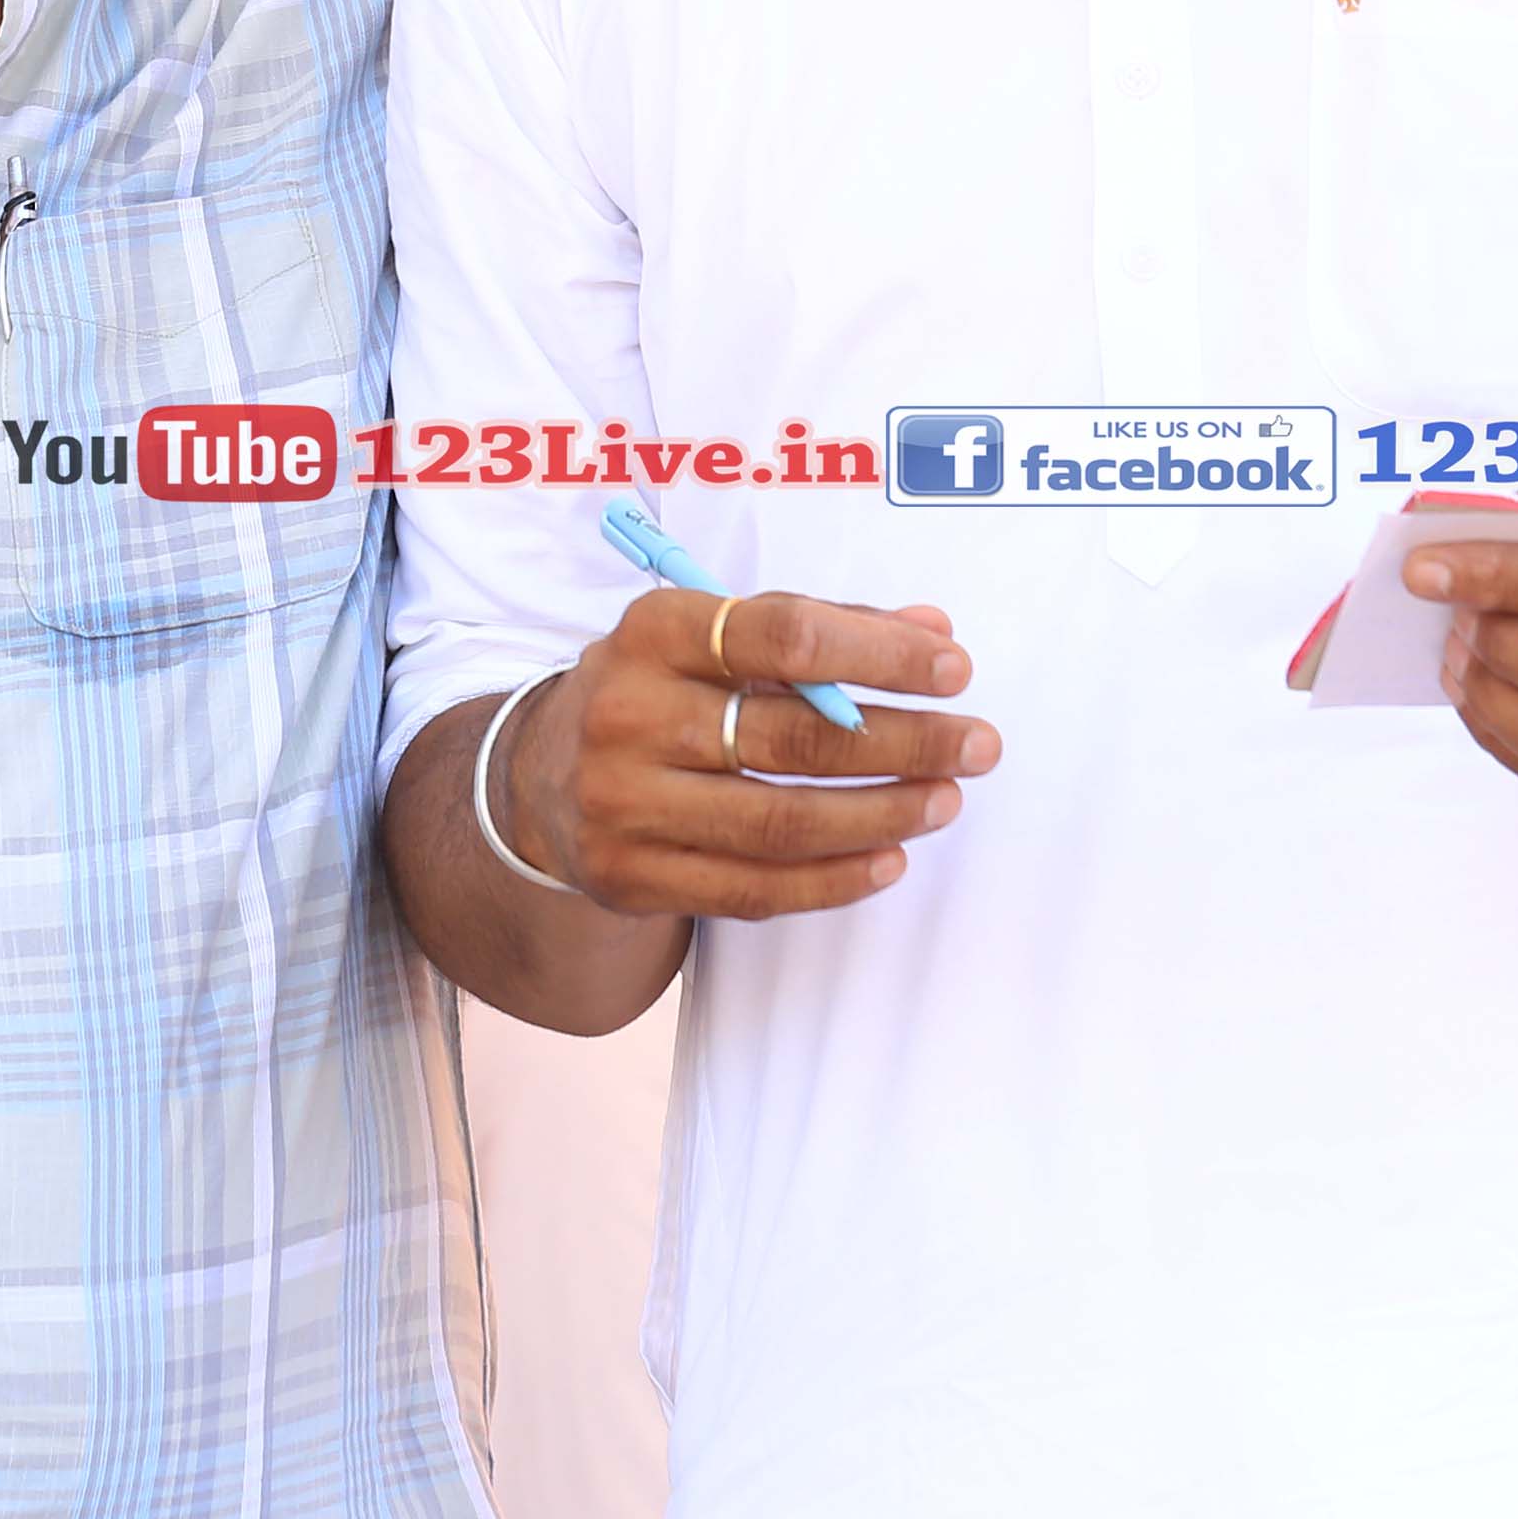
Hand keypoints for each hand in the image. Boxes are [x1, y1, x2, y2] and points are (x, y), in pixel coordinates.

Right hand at [501, 584, 992, 919]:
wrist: (540, 779)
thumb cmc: (659, 692)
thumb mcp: (715, 636)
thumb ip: (822, 628)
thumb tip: (933, 634)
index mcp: (653, 631)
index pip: (782, 635)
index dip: (878, 654)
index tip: (953, 669)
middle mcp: (628, 714)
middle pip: (791, 737)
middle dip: (904, 742)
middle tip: (977, 745)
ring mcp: (622, 803)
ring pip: (779, 822)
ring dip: (881, 815)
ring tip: (943, 800)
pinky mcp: (628, 876)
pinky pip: (751, 890)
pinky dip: (833, 881)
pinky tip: (888, 859)